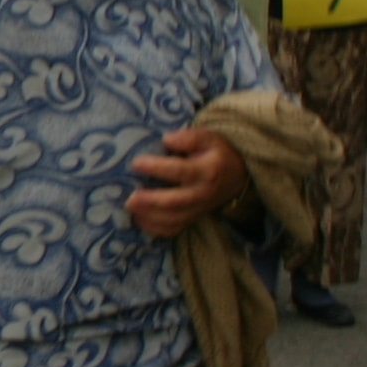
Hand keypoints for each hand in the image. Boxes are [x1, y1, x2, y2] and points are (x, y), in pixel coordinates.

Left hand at [128, 125, 251, 239]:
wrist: (236, 176)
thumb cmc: (216, 153)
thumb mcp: (209, 138)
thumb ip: (189, 137)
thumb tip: (167, 140)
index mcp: (208, 171)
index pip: (181, 171)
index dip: (157, 168)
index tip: (136, 163)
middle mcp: (203, 194)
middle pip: (175, 202)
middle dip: (150, 201)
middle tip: (129, 198)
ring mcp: (198, 209)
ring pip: (173, 220)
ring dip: (149, 217)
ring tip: (130, 209)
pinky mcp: (193, 219)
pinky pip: (173, 230)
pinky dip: (155, 229)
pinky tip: (139, 220)